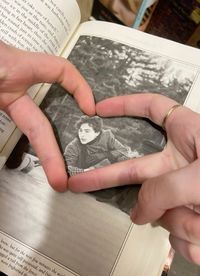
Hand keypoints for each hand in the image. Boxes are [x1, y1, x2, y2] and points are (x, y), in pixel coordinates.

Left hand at [0, 41, 94, 190]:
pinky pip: (11, 132)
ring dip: (34, 155)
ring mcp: (1, 100)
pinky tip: (21, 163)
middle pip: (40, 123)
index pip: (59, 72)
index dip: (80, 88)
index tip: (90, 111)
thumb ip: (2, 82)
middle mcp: (10, 87)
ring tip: (46, 178)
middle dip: (51, 154)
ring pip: (23, 131)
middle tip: (59, 181)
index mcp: (14, 69)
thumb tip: (9, 111)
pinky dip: (14, 148)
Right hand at [69, 93, 199, 266]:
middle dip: (106, 178)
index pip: (152, 108)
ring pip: (164, 216)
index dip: (125, 105)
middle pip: (136, 170)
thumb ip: (164, 189)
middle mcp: (182, 165)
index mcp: (189, 135)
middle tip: (77, 182)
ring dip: (194, 226)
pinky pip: (180, 238)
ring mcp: (186, 196)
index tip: (99, 109)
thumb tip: (137, 211)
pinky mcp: (193, 222)